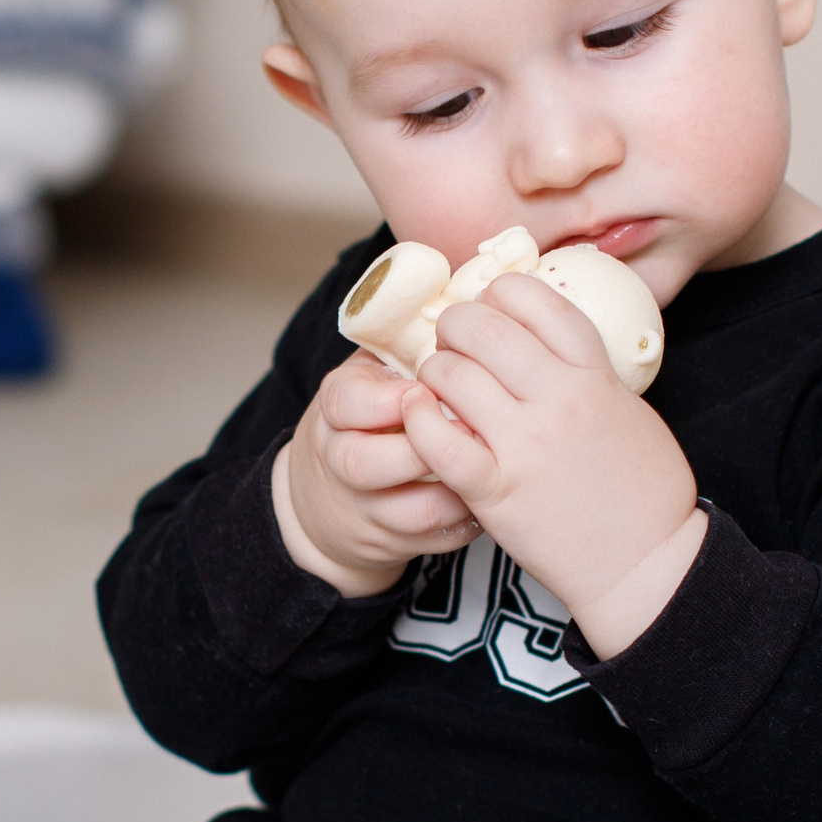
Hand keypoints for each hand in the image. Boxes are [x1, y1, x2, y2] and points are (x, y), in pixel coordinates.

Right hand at [274, 350, 484, 597]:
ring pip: (410, 510)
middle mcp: (339, 461)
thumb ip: (403, 338)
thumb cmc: (370, 417)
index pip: (343, 402)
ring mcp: (363, 509)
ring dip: (458, 488)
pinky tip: (492, 495)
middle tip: (472, 428)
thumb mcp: (371, 372)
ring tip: (493, 462)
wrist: (329, 499)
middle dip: (422, 448)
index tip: (422, 388)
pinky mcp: (390, 544)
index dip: (384, 399)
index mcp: (335, 408)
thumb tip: (458, 277)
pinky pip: (436, 540)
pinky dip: (467, 519)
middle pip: (364, 463)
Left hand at [402, 273, 706, 658]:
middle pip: (485, 328)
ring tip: (437, 381)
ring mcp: (525, 445)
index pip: (537, 301)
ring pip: (453, 375)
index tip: (492, 303)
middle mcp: (559, 400)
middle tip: (451, 338)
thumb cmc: (647, 491)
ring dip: (434, 369)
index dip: (503, 292)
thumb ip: (590, 374)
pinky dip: (419, 419)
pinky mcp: (497, 490)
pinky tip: (418, 414)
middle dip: (456, 323)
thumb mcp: (631, 411)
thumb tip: (547, 345)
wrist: (649, 565)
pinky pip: (439, 441)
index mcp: (595, 376)